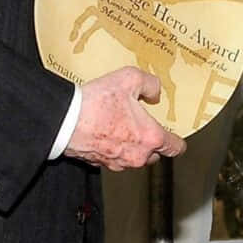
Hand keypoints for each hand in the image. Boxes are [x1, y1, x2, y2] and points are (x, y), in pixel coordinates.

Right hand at [65, 66, 185, 170]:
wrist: (65, 121)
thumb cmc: (97, 103)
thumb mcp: (128, 79)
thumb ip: (149, 83)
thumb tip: (154, 91)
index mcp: (150, 137)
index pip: (174, 147)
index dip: (177, 141)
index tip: (174, 137)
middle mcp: (137, 155)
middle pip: (154, 155)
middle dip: (151, 142)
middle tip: (142, 124)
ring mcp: (118, 163)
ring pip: (133, 157)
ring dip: (131, 145)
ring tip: (120, 125)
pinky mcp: (99, 164)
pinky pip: (113, 158)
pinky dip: (112, 148)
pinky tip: (103, 131)